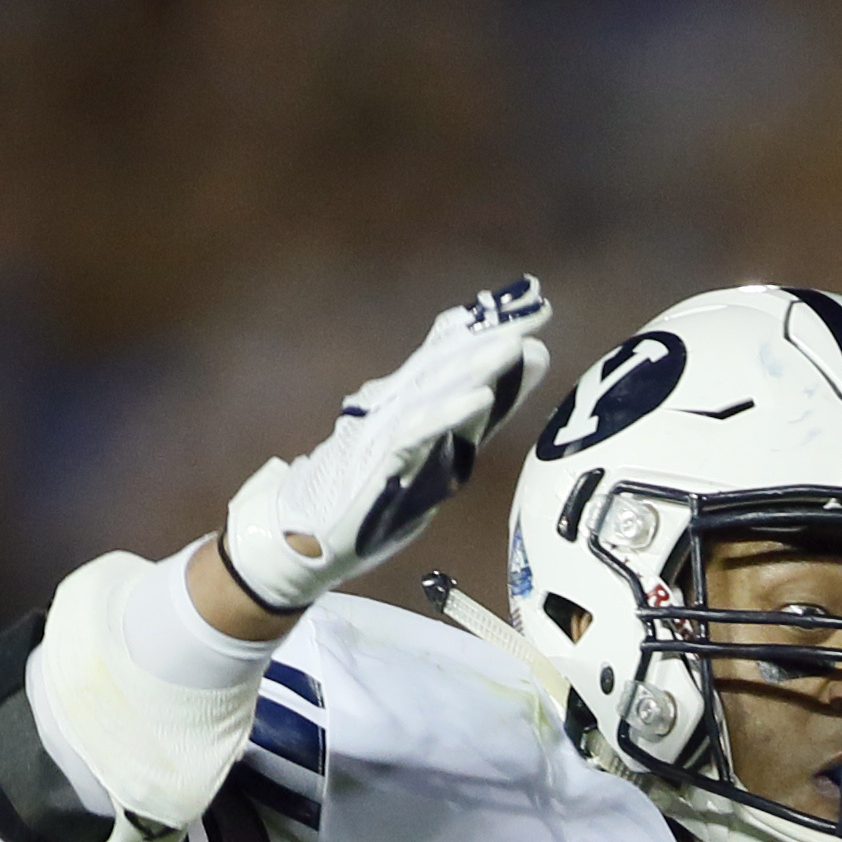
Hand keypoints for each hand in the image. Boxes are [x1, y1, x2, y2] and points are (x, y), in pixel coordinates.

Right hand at [216, 276, 552, 617]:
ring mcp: (383, 428)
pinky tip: (481, 399)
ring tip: (515, 343)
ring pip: (435, 387)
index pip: (450, 356)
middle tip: (538, 307)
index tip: (535, 305)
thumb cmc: (368, 500)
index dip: (490, 329)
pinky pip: (417, 432)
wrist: (303, 536)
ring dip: (477, 364)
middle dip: (493, 334)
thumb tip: (493, 396)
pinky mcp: (377, 459)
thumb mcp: (426, 458)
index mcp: (405, 402)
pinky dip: (449, 414)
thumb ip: (462, 427)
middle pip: (448, 360)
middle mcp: (394, 404)